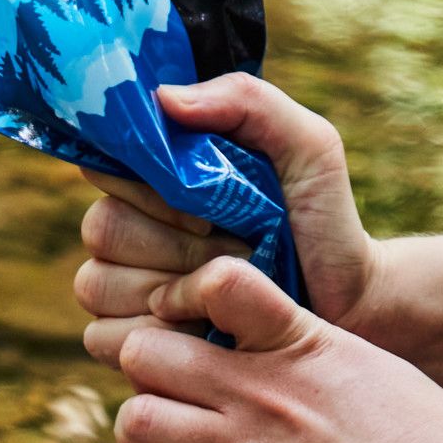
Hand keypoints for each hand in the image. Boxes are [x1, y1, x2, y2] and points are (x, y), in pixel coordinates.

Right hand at [75, 74, 380, 365]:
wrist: (345, 301)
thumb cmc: (322, 220)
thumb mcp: (305, 145)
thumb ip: (245, 102)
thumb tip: (164, 99)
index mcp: (153, 177)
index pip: (105, 166)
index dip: (151, 186)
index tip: (205, 198)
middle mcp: (126, 229)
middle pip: (101, 229)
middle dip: (174, 244)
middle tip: (233, 248)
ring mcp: (120, 288)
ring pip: (96, 284)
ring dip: (167, 292)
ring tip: (224, 291)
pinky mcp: (127, 343)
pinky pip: (104, 338)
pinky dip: (152, 337)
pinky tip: (202, 332)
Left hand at [92, 257, 442, 442]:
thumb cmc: (433, 440)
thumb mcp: (374, 367)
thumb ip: (317, 357)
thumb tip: (295, 358)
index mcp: (301, 342)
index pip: (220, 283)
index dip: (184, 293)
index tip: (182, 311)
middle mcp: (262, 390)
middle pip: (152, 354)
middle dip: (144, 364)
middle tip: (158, 383)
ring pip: (140, 417)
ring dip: (135, 425)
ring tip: (145, 434)